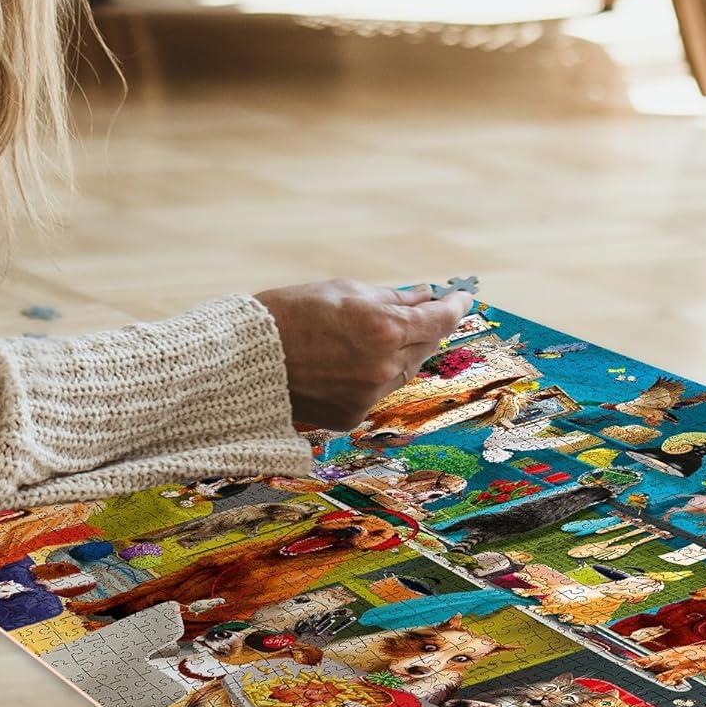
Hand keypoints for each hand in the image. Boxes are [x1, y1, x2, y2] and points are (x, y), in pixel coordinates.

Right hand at [252, 278, 475, 431]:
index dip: (454, 307)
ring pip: (404, 371)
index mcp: (383, 327)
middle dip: (424, 328)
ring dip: (400, 352)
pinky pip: (378, 391)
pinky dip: (374, 375)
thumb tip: (425, 296)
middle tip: (420, 312)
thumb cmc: (291, 313)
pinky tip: (351, 360)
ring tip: (374, 334)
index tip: (460, 298)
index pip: (439, 320)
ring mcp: (369, 395)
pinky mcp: (352, 415)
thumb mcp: (344, 291)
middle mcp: (383, 365)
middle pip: (425, 346)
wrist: (245, 359)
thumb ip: (391, 298)